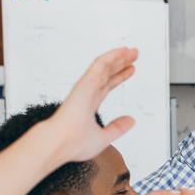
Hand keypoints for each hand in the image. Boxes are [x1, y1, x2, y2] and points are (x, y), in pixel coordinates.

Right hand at [49, 47, 137, 162]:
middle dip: (120, 64)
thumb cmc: (73, 144)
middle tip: (134, 55)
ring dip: (118, 57)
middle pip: (107, 74)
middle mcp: (87, 94)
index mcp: (89, 105)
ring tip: (132, 51)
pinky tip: (122, 52)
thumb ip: (117, 128)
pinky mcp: (85, 83)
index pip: (107, 86)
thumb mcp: (103, 137)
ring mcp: (85, 87)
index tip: (130, 70)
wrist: (60, 144)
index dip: (119, 77)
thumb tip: (131, 120)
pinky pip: (100, 65)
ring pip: (104, 67)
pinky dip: (112, 57)